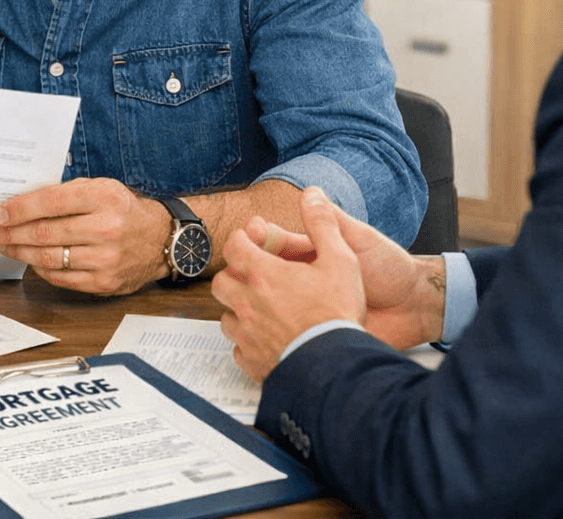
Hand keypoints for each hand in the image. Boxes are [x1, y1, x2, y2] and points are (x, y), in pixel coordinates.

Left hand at [0, 177, 171, 295]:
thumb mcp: (102, 189)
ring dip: (21, 252)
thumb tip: (22, 204)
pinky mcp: (104, 282)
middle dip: (12, 232)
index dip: (20, 209)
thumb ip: (67, 194)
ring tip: (6, 246)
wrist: (161, 240)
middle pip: (46, 232)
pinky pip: (61, 278)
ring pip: (50, 258)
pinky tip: (30, 260)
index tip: (0, 213)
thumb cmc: (124, 210)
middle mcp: (106, 228)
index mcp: (104, 197)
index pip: (51, 202)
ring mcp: (106, 259)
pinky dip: (41, 269)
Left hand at [213, 187, 365, 380]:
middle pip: (222, 281)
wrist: (335, 366)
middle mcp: (247, 303)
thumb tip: (312, 195)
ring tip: (262, 310)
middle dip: (234, 275)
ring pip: (226, 316)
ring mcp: (247, 334)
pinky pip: (239, 347)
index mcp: (263, 274)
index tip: (254, 242)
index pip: (235, 246)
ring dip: (239, 310)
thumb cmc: (337, 314)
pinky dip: (248, 341)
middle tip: (255, 278)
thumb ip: (323, 224)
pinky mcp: (253, 361)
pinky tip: (267, 339)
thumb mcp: (340, 259)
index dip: (243, 240)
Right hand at [245, 205, 444, 350]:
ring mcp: (303, 308)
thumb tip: (310, 191)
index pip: (271, 242)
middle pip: (259, 272)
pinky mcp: (310, 333)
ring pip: (263, 304)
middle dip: (246, 268)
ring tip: (250, 298)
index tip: (253, 233)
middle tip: (244, 268)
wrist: (413, 308)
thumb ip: (331, 220)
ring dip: (252, 300)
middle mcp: (300, 280)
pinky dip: (266, 330)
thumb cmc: (389, 269)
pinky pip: (279, 334)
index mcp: (308, 253)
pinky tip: (264, 328)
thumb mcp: (359, 239)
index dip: (257, 237)